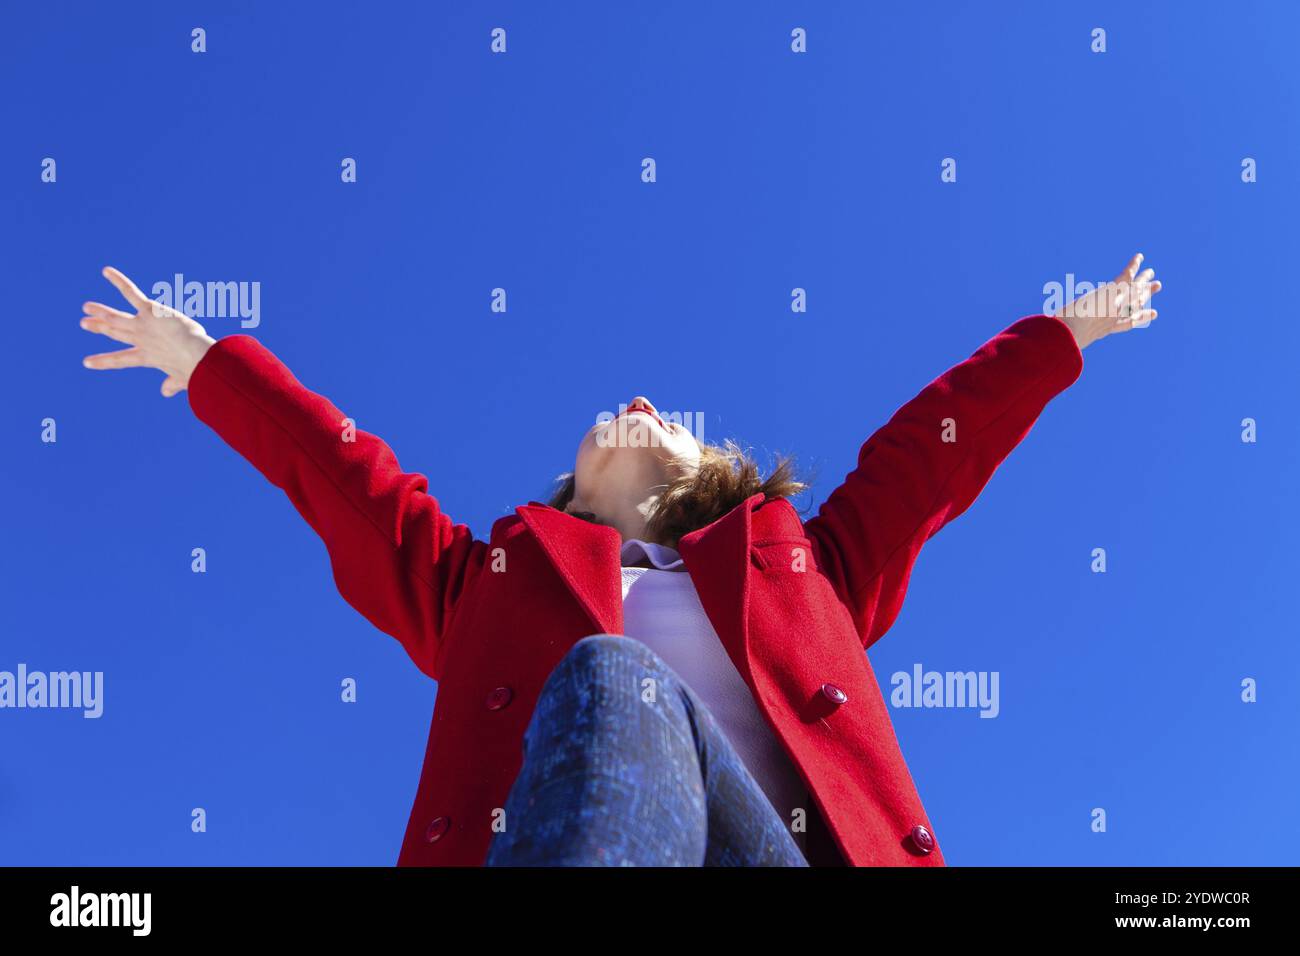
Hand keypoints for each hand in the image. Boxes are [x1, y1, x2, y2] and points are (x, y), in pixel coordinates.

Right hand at [81, 267, 215, 396]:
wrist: (196, 357)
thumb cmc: (195, 369)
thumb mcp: (182, 378)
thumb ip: (172, 384)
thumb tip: (166, 392)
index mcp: (149, 356)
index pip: (122, 359)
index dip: (104, 361)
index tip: (87, 362)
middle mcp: (141, 339)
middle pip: (116, 332)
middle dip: (100, 327)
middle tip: (84, 323)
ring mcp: (142, 325)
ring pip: (116, 316)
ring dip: (101, 311)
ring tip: (87, 307)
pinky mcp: (149, 310)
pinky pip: (130, 292)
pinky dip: (119, 281)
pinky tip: (107, 270)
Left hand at [1054, 253, 1161, 349]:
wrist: (1071, 332)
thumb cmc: (1063, 338)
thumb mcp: (1066, 337)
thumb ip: (1065, 334)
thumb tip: (1053, 334)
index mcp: (1105, 329)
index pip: (1127, 323)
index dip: (1141, 318)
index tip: (1154, 313)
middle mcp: (1116, 316)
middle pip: (1136, 304)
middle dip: (1147, 294)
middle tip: (1158, 285)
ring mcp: (1117, 303)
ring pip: (1135, 288)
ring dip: (1143, 278)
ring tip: (1151, 271)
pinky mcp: (1114, 290)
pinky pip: (1127, 274)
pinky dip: (1133, 264)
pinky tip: (1139, 256)